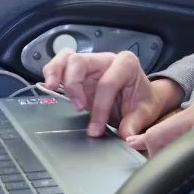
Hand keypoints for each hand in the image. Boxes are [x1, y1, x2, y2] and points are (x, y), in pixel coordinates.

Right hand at [42, 49, 183, 137]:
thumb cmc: (141, 100)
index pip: (107, 83)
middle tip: (78, 108)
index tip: (97, 128)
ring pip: (67, 57)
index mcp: (126, 64)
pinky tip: (50, 86)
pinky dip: (52, 72)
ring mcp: (91, 63)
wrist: (139, 97)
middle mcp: (106, 59)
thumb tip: (125, 136)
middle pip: (81, 62)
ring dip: (56, 71)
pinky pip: (61, 63)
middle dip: (75, 85)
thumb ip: (135, 123)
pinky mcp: (78, 71)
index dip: (101, 107)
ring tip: (51, 87)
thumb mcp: (144, 113)